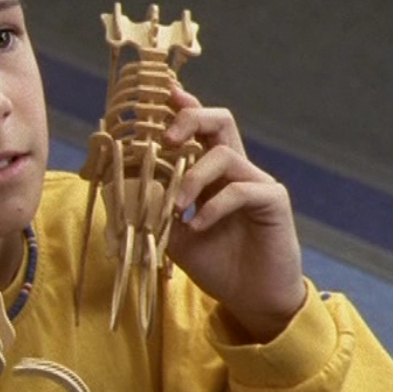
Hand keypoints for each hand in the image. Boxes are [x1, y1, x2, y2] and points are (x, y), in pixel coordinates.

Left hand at [164, 85, 305, 342]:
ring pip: (224, 154)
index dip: (182, 107)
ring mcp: (257, 182)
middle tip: (164, 138)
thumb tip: (119, 187)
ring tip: (176, 206)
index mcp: (212, 172)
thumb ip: (153, 209)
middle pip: (220, 120)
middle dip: (189, 118)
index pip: (198, 128)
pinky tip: (198, 225)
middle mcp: (236, 169)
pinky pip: (242, 189)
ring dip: (192, 176)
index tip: (162, 93)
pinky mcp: (273, 201)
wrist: (252, 298)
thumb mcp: (173, 235)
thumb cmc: (215, 263)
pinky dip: (214, 205)